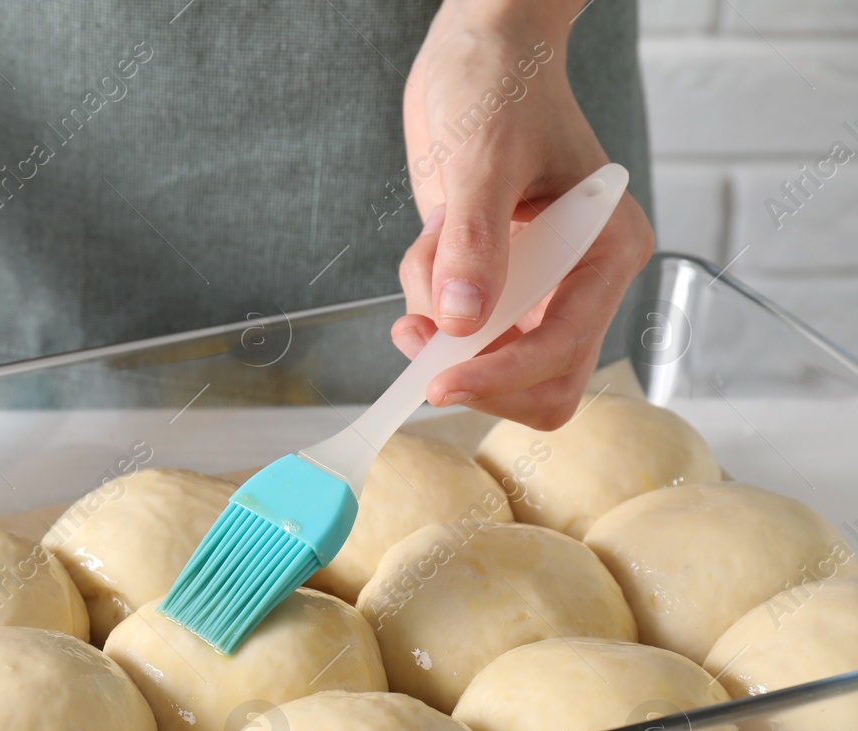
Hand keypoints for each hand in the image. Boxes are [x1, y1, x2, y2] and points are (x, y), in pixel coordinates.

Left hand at [394, 0, 653, 428]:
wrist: (476, 51)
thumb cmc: (499, 86)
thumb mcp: (482, 161)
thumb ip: (474, 244)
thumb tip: (464, 323)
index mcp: (606, 251)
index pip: (563, 350)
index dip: (502, 376)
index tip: (441, 384)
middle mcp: (578, 277)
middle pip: (539, 380)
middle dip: (474, 370)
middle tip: (420, 343)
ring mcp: (534, 282)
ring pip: (488, 357)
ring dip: (441, 326)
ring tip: (429, 249)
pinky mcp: (492, 279)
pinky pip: (454, 327)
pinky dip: (425, 303)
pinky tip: (426, 247)